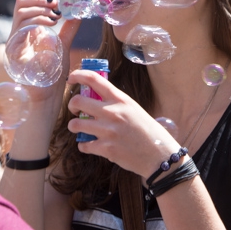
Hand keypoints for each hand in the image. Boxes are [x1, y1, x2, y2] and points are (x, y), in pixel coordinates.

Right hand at [8, 0, 80, 105]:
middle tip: (57, 1)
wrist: (46, 95)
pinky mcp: (15, 48)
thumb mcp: (64, 45)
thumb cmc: (52, 73)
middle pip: (21, 2)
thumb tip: (78, 12)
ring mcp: (15, 39)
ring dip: (40, 7)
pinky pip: (22, 26)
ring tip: (57, 15)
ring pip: (20, 11)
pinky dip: (38, 20)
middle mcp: (19, 31)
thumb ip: (69, 29)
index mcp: (28, 28)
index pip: (28, 2)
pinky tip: (52, 24)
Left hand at [66, 70, 181, 179]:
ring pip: (75, 124)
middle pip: (78, 101)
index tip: (71, 78)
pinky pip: (83, 145)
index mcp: (120, 99)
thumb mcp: (133, 108)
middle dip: (71, 105)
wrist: (159, 154)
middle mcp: (112, 112)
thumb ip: (115, 102)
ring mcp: (108, 131)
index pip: (94, 79)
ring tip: (79, 128)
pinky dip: (84, 146)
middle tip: (75, 110)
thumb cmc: (147, 130)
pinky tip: (90, 145)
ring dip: (74, 126)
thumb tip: (96, 98)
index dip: (78, 75)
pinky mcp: (106, 149)